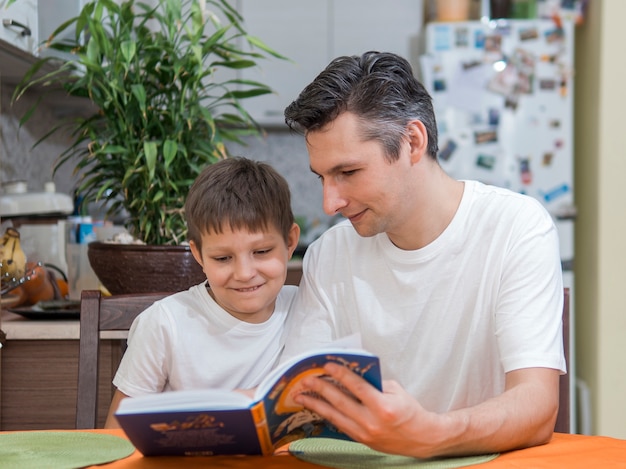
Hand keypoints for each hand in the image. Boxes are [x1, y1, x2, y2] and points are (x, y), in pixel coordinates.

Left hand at [293, 362, 449, 457]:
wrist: (421, 438)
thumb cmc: (410, 411)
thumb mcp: (396, 390)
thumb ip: (373, 383)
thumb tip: (351, 374)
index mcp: (383, 407)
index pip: (356, 387)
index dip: (340, 375)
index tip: (327, 366)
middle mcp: (371, 422)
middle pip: (340, 402)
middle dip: (321, 389)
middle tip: (307, 379)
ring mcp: (364, 433)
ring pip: (334, 416)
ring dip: (316, 404)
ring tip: (301, 396)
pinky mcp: (360, 440)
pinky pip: (339, 425)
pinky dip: (326, 415)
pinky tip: (316, 407)